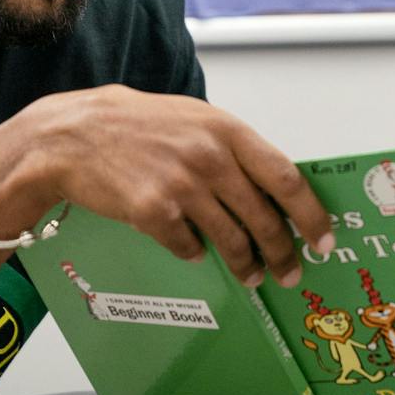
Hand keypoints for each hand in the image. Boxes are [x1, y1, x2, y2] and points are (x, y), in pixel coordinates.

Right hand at [0, 86, 335, 287]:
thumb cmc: (132, 125)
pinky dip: (194, 253)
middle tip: (290, 271)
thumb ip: (231, 147)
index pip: (285, 178)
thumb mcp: (192, 119)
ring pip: (231, 240)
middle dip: (282, 252)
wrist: (71, 136)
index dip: (310, 214)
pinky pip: (188, 247)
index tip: (323, 238)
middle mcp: (209, 157)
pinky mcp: (153, 213)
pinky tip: (192, 251)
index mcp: (225, 130)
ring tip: (252, 275)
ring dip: (246, 265)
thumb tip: (270, 185)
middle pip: (263, 218)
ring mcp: (181, 186)